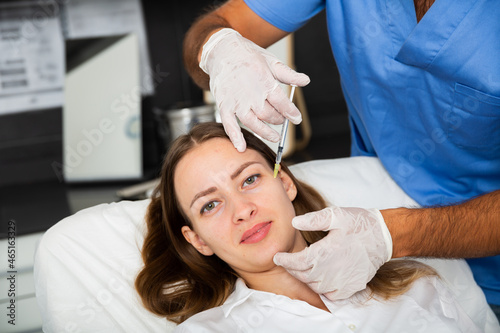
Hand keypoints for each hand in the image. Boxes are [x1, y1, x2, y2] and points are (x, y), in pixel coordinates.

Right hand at [200, 28, 309, 151]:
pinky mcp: (224, 105)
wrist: (222, 50)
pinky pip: (229, 124)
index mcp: (264, 80)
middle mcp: (250, 93)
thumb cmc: (248, 55)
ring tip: (274, 136)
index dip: (291, 113)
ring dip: (265, 132)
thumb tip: (306, 81)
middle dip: (278, 120)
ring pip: (253, 122)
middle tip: (282, 121)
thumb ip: (289, 74)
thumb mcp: (271, 61)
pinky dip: (235, 137)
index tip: (297, 118)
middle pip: (268, 114)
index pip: (281, 102)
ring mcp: (236, 101)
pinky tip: (241, 147)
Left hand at [273, 206, 392, 299]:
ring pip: (315, 286)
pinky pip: (330, 294)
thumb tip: (294, 222)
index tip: (278, 256)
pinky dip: (322, 288)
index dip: (285, 260)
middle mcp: (332, 270)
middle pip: (304, 275)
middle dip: (293, 269)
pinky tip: (320, 278)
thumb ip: (313, 220)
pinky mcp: (351, 287)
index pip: (298, 262)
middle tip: (288, 261)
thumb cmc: (359, 224)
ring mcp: (342, 281)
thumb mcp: (336, 215)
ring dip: (306, 278)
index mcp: (326, 251)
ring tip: (302, 268)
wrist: (384, 236)